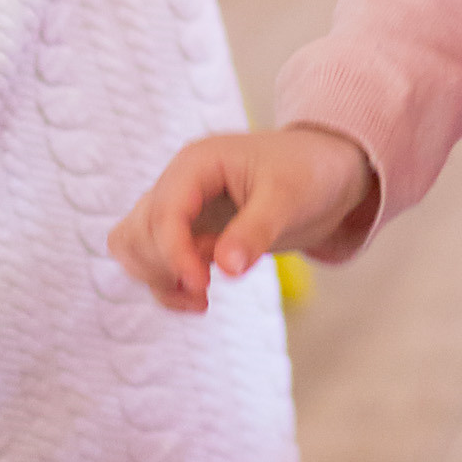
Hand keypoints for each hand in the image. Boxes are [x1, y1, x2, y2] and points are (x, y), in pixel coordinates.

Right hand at [107, 126, 375, 313]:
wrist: (327, 174)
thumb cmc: (310, 172)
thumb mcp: (289, 198)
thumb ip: (255, 231)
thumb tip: (226, 270)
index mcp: (197, 163)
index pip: (164, 212)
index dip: (174, 254)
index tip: (202, 287)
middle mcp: (179, 183)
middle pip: (139, 232)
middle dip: (165, 267)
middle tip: (206, 292)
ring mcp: (180, 207)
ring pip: (134, 245)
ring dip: (157, 278)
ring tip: (201, 298)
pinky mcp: (187, 231)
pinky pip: (153, 260)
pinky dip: (165, 283)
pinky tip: (199, 298)